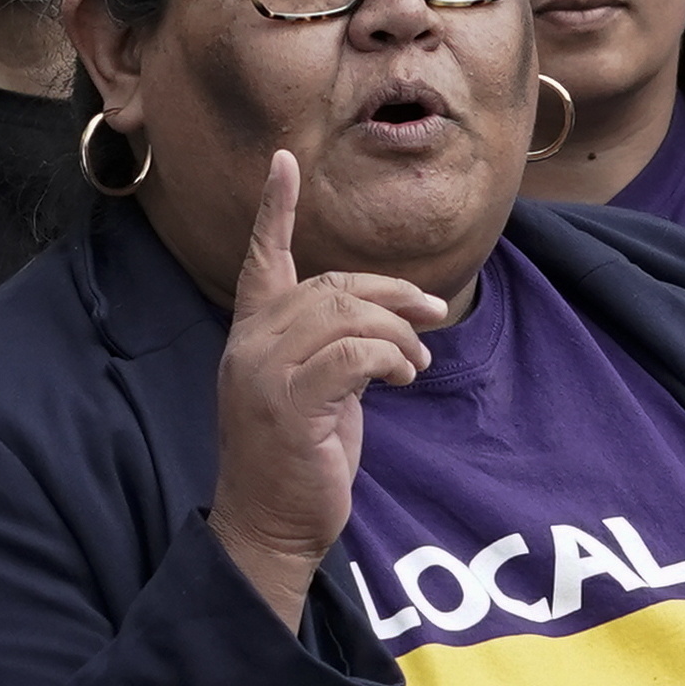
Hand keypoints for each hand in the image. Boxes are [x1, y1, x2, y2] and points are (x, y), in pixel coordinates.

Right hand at [206, 147, 446, 626]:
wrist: (272, 525)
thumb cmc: (300, 458)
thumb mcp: (316, 389)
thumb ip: (334, 345)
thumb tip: (388, 321)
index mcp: (251, 336)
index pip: (262, 259)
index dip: (274, 209)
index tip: (284, 159)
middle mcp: (250, 346)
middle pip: (331, 286)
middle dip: (393, 294)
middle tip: (434, 314)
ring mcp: (264, 374)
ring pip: (346, 315)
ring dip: (399, 333)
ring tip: (418, 364)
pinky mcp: (290, 406)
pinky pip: (355, 355)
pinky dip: (391, 359)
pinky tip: (404, 379)